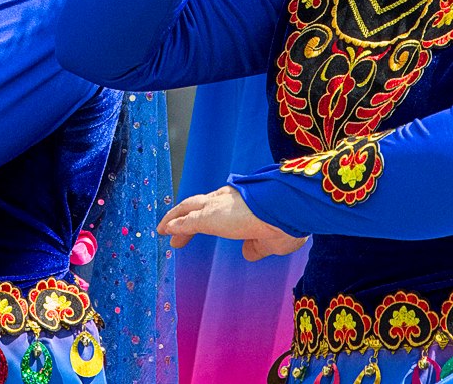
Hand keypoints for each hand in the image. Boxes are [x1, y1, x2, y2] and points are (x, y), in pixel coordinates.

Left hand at [156, 185, 306, 261]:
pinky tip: (165, 230)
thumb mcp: (271, 240)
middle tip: (172, 231)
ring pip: (188, 209)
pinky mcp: (210, 217)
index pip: (217, 208)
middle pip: (198, 206)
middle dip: (184, 217)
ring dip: (175, 219)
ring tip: (163, 229)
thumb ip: (257, 247)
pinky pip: (186, 221)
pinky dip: (176, 225)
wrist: (289, 209)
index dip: (205, 217)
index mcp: (242, 203)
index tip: (197, 227)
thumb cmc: (288, 222)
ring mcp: (217, 206)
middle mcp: (227, 200)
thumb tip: (247, 252)